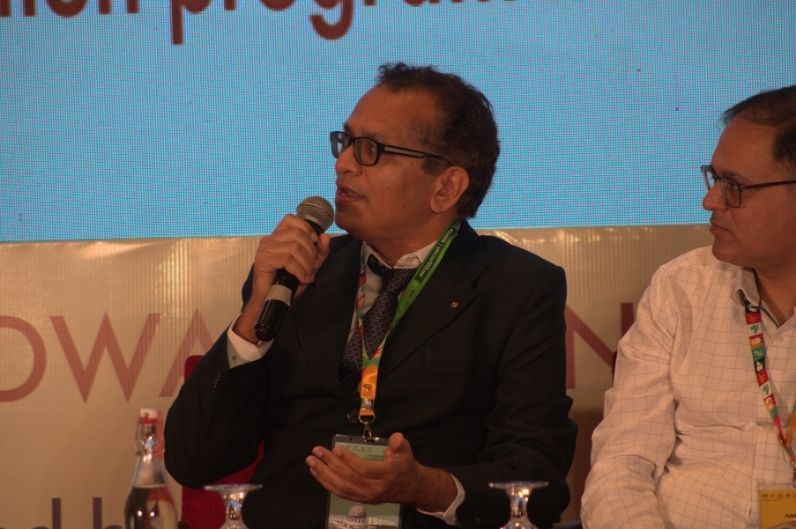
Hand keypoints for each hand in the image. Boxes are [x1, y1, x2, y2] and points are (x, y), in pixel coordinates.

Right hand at [234, 214, 330, 342]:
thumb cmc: (288, 283)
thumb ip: (319, 251)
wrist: (271, 300)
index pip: (292, 219)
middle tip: (311, 267)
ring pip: (294, 247)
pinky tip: (302, 278)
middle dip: (311, 252)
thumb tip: (325, 237)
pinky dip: (299, 270)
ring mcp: (265, 249)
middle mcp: (269, 239)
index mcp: (278, 237)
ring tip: (307, 275)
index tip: (314, 245)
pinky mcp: (263, 260)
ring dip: (306, 263)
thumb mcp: (309, 265)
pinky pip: (287, 259)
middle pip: (298, 234)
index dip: (307, 229)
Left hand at [305, 432, 456, 511]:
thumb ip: (399, 444)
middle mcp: (374, 489)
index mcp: (386, 475)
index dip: (349, 460)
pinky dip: (327, 483)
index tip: (336, 448)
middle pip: (348, 478)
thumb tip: (396, 437)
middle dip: (330, 464)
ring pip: (341, 488)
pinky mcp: (360, 499)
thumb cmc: (404, 466)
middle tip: (317, 452)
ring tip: (312, 462)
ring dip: (324, 474)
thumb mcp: (406, 452)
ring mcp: (366, 496)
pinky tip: (317, 473)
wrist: (409, 488)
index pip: (364, 470)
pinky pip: (340, 493)